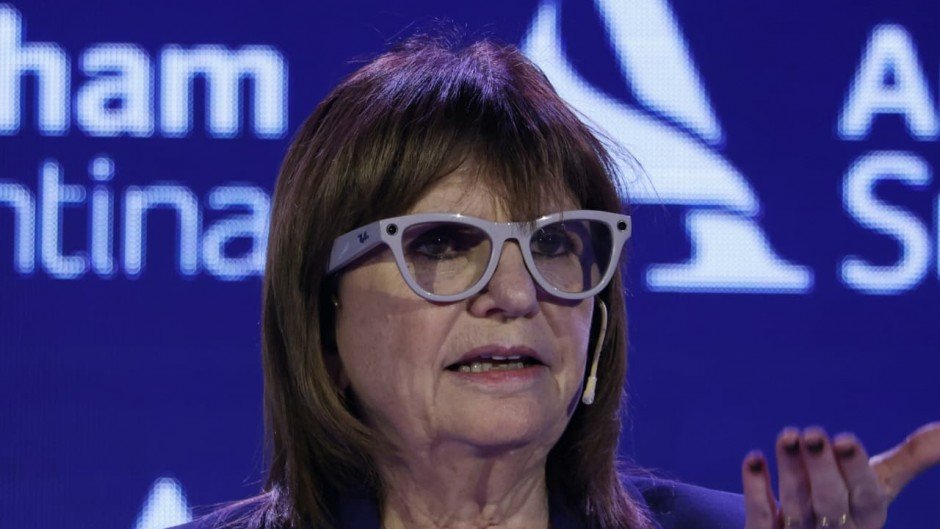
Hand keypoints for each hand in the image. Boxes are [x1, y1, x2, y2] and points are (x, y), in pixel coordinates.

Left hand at [742, 422, 939, 527]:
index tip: (844, 438)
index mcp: (867, 519)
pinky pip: (761, 517)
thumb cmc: (850, 506)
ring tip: (787, 435)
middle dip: (822, 469)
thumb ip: (910, 457)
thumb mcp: (879, 485)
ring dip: (790, 469)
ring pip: (795, 504)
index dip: (856, 469)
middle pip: (829, 502)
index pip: (866, 496)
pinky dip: (756, 489)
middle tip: (814, 433)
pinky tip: (753, 459)